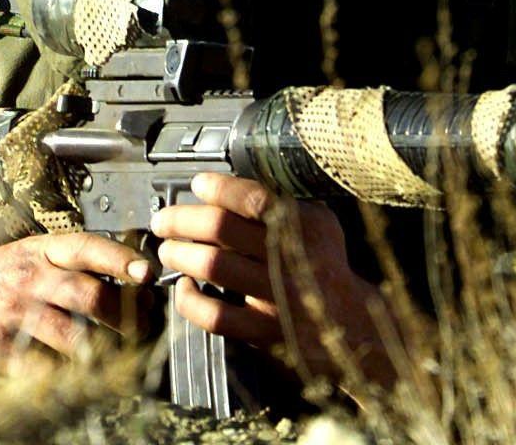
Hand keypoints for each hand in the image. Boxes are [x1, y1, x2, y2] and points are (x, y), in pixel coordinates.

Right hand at [0, 232, 153, 369]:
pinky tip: (73, 379)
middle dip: (123, 318)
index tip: (149, 273)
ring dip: (100, 353)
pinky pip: (40, 367)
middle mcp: (25, 276)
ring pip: (71, 336)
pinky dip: (62, 376)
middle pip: (89, 296)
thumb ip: (68, 262)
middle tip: (141, 331)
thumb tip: (128, 276)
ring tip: (116, 362)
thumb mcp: (26, 254)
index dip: (121, 259)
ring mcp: (9, 312)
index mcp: (38, 250)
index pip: (87, 247)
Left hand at [150, 172, 403, 387]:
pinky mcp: (263, 331)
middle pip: (221, 229)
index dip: (218, 187)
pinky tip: (185, 288)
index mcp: (303, 226)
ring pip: (213, 266)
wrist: (352, 325)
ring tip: (167, 249)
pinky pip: (215, 316)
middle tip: (163, 220)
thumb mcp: (318, 224)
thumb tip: (231, 184)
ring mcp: (275, 297)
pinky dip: (190, 301)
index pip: (253, 198)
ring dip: (180, 254)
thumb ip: (282, 203)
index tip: (198, 183)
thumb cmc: (326, 265)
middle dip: (182, 219)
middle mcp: (288, 258)